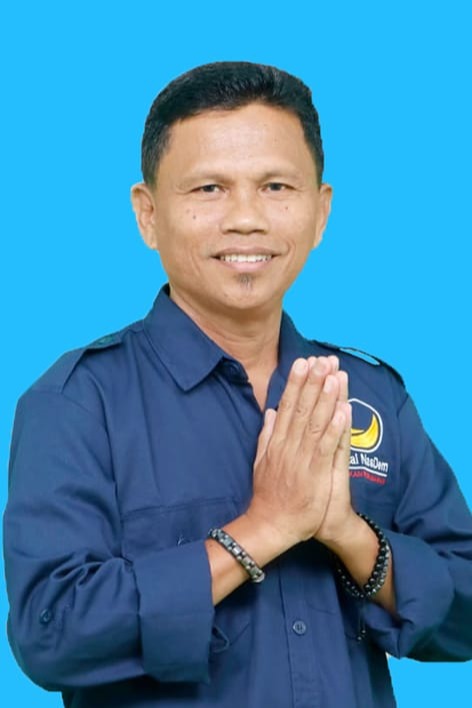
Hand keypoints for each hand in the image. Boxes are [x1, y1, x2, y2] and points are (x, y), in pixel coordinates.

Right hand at [245, 356, 352, 548]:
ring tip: (333, 375)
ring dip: (325, 398)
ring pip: (314, 422)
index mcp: (277, 441)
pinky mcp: (315, 473)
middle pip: (301, 408)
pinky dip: (334, 428)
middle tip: (321, 360)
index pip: (287, 406)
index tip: (303, 362)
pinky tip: (342, 410)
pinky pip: (326, 446)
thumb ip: (267, 434)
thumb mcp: (261, 460)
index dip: (296, 383)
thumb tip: (270, 411)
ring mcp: (301, 458)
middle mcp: (288, 445)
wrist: (271, 524)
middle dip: (312, 382)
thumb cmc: (269, 495)